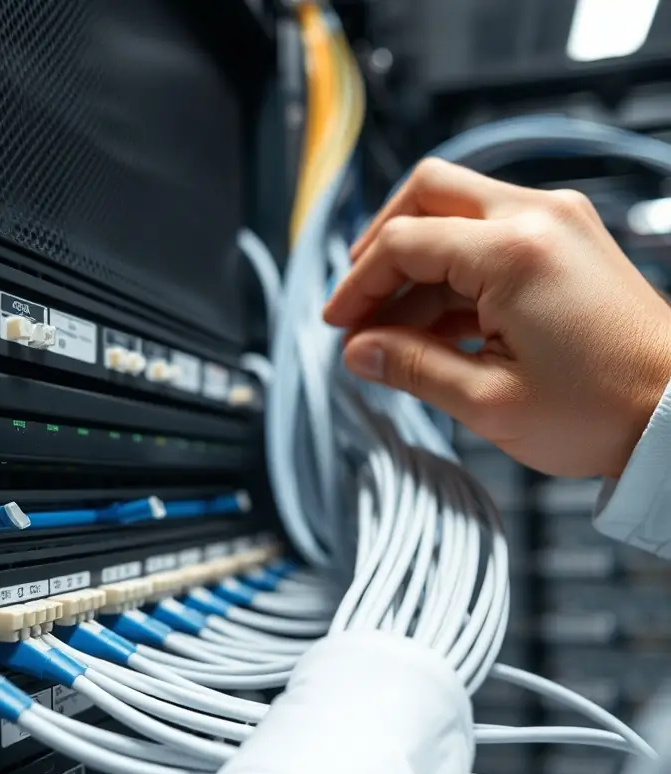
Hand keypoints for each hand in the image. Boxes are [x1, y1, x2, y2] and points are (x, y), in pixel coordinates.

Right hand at [323, 158, 670, 477]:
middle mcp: (537, 217)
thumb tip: (359, 352)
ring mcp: (558, 223)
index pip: (405, 242)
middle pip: (428, 194)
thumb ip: (412, 368)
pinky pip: (492, 236)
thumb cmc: (601, 412)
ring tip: (396, 335)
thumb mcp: (489, 401)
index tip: (338, 324)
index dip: (358, 284)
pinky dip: (456, 273)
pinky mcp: (569, 241)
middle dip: (382, 247)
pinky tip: (437, 327)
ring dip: (419, 266)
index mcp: (514, 252)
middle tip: (359, 304)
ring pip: (459, 213)